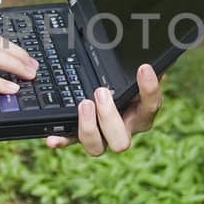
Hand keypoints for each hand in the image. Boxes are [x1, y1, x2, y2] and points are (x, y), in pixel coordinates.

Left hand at [46, 63, 162, 156]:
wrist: (107, 90)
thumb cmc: (123, 81)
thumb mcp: (130, 71)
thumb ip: (138, 67)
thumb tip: (148, 56)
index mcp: (141, 113)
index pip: (152, 105)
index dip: (150, 89)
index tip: (143, 68)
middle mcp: (123, 130)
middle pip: (121, 141)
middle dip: (109, 117)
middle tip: (101, 91)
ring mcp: (102, 136)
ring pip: (97, 148)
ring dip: (88, 127)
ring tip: (83, 103)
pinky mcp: (81, 135)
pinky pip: (70, 142)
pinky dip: (61, 140)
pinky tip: (52, 138)